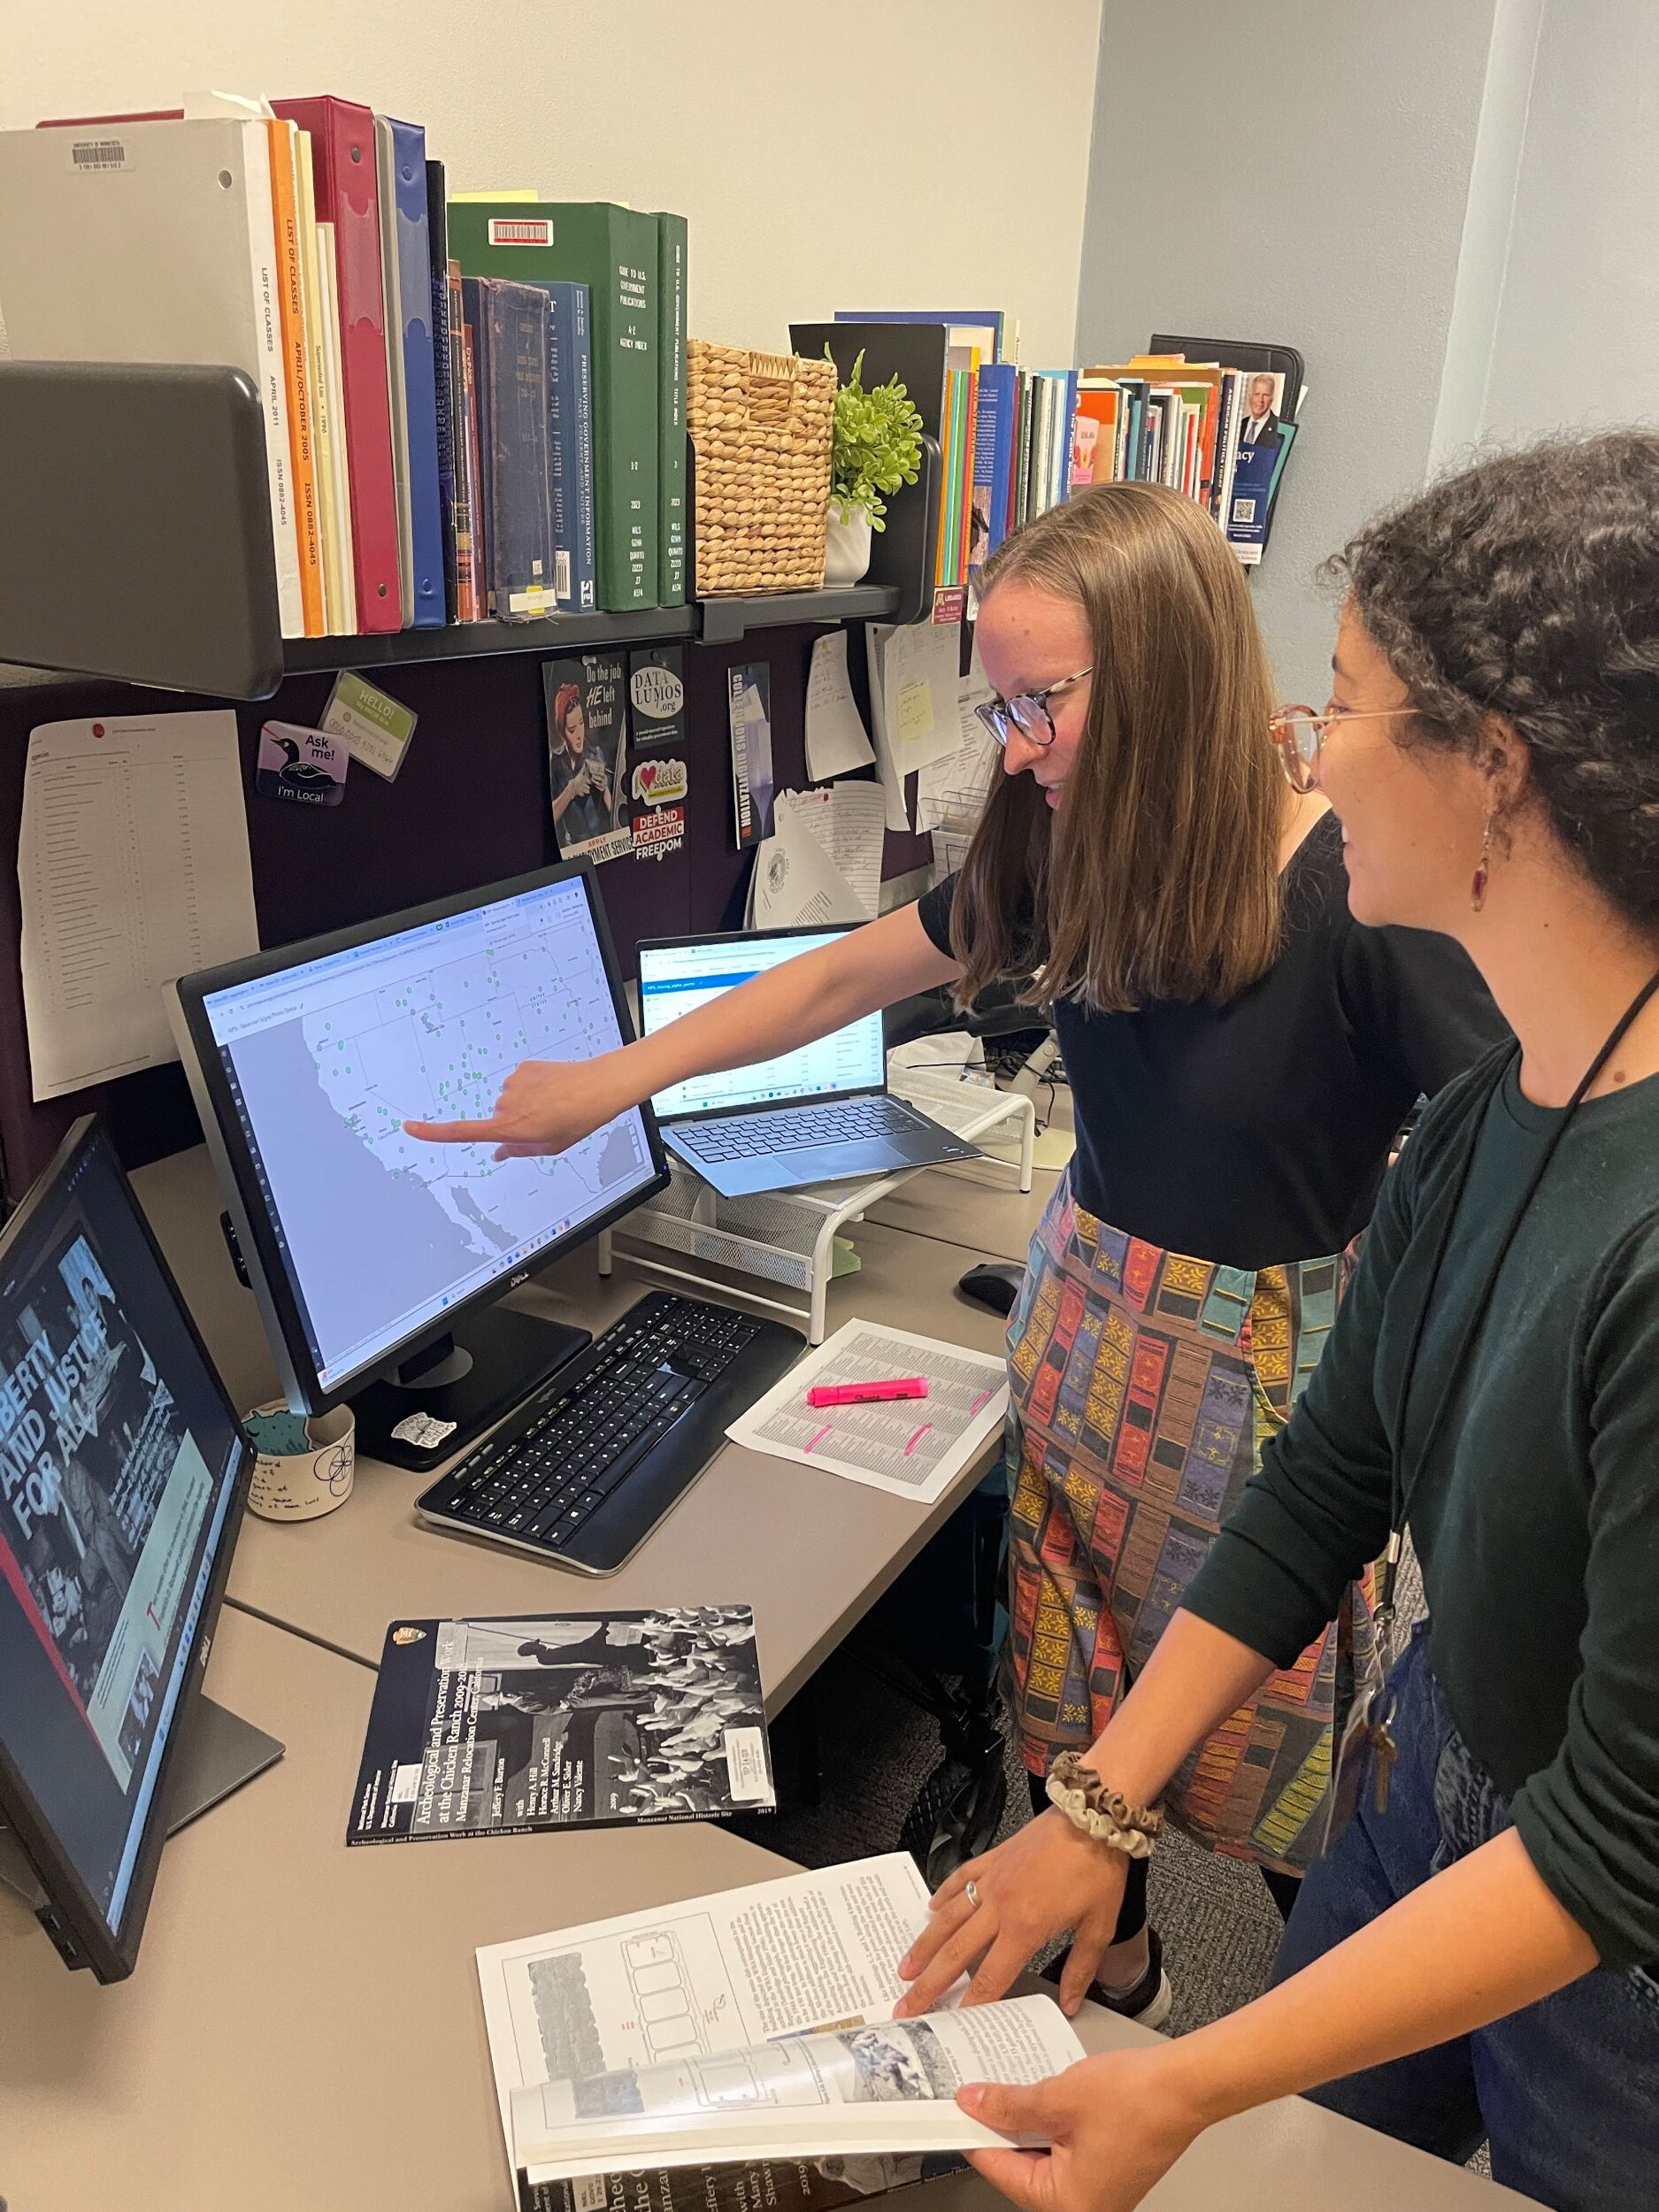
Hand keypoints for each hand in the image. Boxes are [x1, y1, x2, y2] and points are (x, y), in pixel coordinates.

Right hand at [402, 1053, 632, 1158]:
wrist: (599, 1087)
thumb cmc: (578, 1119)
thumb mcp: (550, 1146)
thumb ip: (518, 1150)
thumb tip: (499, 1153)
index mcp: (510, 1128)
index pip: (461, 1132)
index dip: (432, 1132)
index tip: (409, 1127)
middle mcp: (506, 1105)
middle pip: (497, 1119)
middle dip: (516, 1123)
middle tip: (546, 1121)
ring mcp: (513, 1084)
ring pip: (509, 1100)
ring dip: (527, 1104)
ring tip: (554, 1105)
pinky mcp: (522, 1067)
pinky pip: (519, 1083)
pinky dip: (533, 1088)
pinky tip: (553, 1089)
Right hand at [894, 1809, 1128, 2015]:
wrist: (1091, 1813)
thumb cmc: (1098, 1867)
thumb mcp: (1099, 1926)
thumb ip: (1081, 1969)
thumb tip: (1071, 2003)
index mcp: (1026, 1928)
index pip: (991, 1977)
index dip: (970, 2004)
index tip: (952, 2023)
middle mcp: (1000, 1906)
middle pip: (956, 1953)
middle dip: (929, 1984)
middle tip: (906, 2006)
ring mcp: (992, 1879)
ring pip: (948, 1918)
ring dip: (924, 1945)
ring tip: (906, 1966)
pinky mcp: (994, 1857)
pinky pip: (960, 1877)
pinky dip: (943, 1894)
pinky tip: (931, 1907)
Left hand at [959, 2048, 1202, 2211]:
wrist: (1186, 2086)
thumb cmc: (1138, 2100)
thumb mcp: (1057, 2097)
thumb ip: (1009, 2105)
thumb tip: (975, 2104)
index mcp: (1068, 2204)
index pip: (1002, 2172)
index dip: (974, 2135)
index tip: (951, 2113)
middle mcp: (1084, 2205)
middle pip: (1021, 2167)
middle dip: (1000, 2128)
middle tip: (975, 2095)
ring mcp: (1098, 2189)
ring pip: (1042, 2156)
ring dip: (1025, 2123)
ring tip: (1008, 2090)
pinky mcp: (1107, 2169)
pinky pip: (1063, 2149)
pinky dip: (1048, 2124)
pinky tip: (1038, 2095)